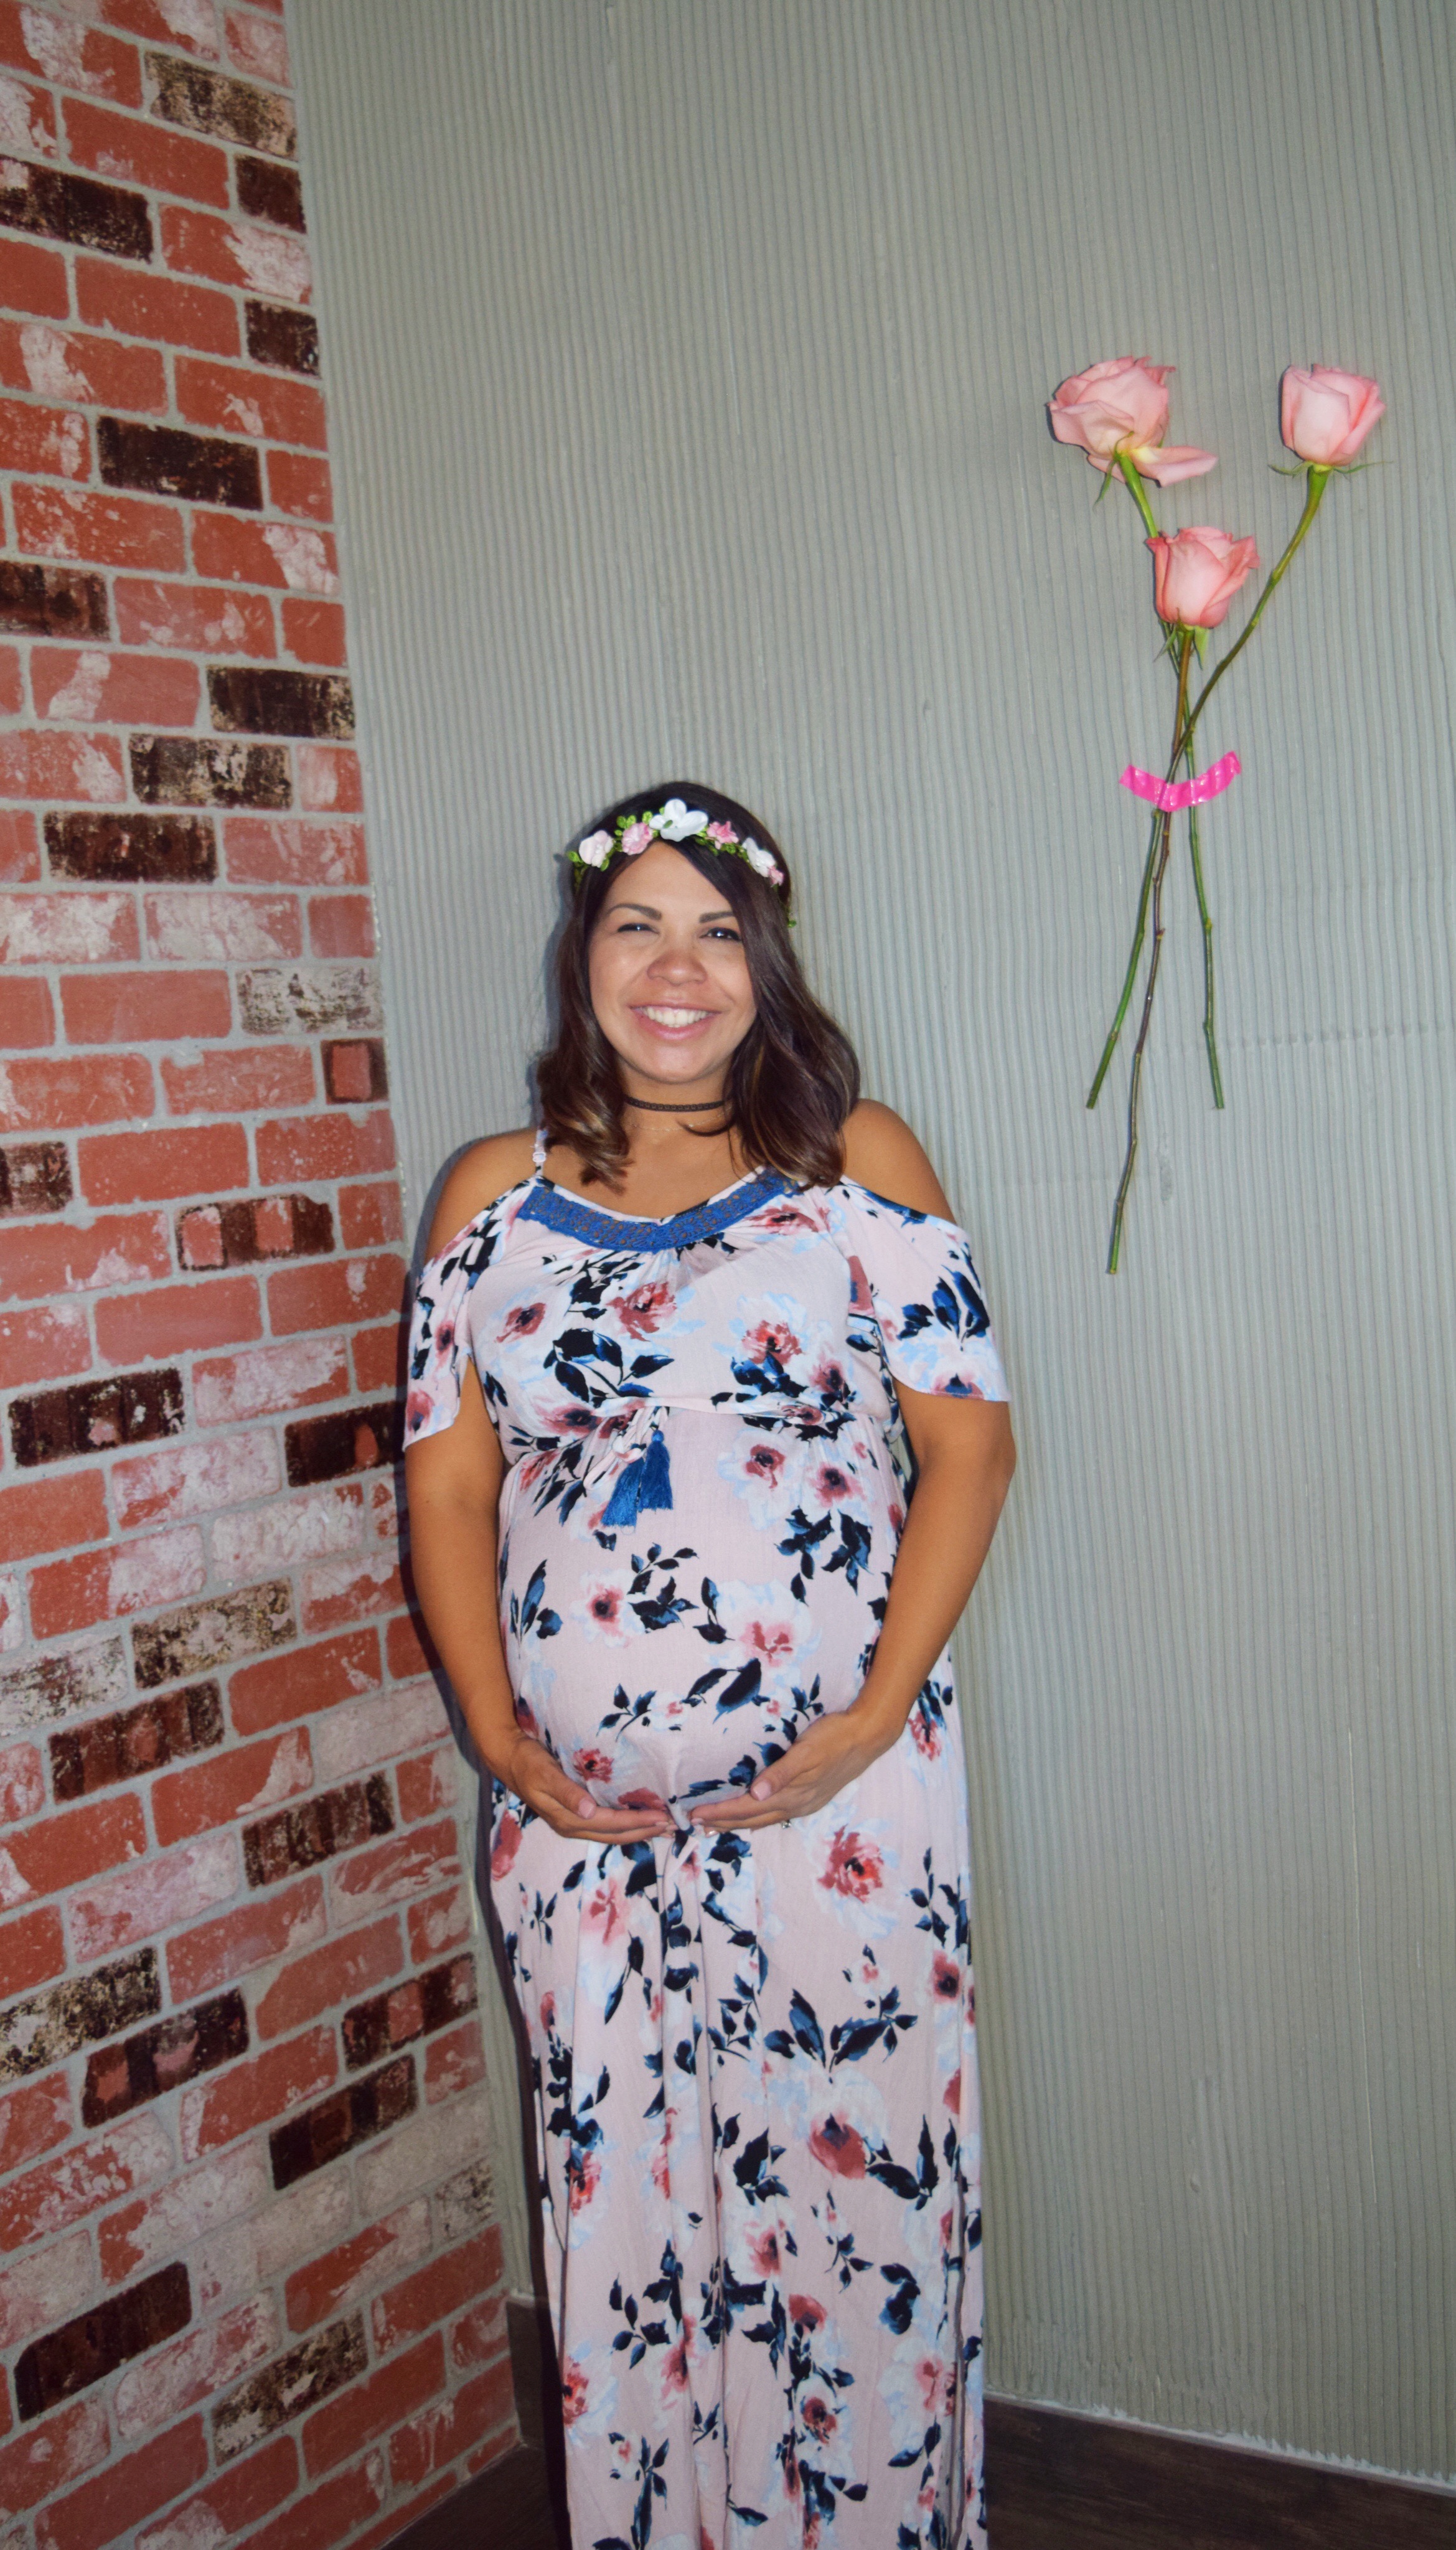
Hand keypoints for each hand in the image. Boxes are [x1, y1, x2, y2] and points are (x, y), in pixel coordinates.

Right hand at [495, 1734, 672, 1844]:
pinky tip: (635, 1820)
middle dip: (643, 1831)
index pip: (611, 1824)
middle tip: (671, 1826)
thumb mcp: (544, 1773)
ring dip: (636, 1831)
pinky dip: (624, 1825)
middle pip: (614, 1835)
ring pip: (610, 1834)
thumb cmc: (528, 1762)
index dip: (637, 1822)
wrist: (508, 1758)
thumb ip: (566, 1792)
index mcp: (567, 1819)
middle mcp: (572, 1825)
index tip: (661, 1817)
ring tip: (660, 1828)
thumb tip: (588, 1812)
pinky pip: (604, 1826)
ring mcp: (572, 1822)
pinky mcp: (573, 1815)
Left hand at [690, 1705, 898, 1832]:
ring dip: (738, 1823)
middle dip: (722, 1822)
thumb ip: (780, 1774)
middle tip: (694, 1822)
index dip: (719, 1813)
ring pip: (764, 1820)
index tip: (694, 1813)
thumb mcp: (806, 1751)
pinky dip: (757, 1817)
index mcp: (791, 1795)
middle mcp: (796, 1805)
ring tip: (715, 1824)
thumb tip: (754, 1796)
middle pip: (751, 1820)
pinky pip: (776, 1814)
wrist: (868, 1737)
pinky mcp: (811, 1798)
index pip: (746, 1809)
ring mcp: (805, 1804)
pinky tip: (752, 1812)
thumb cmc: (833, 1737)